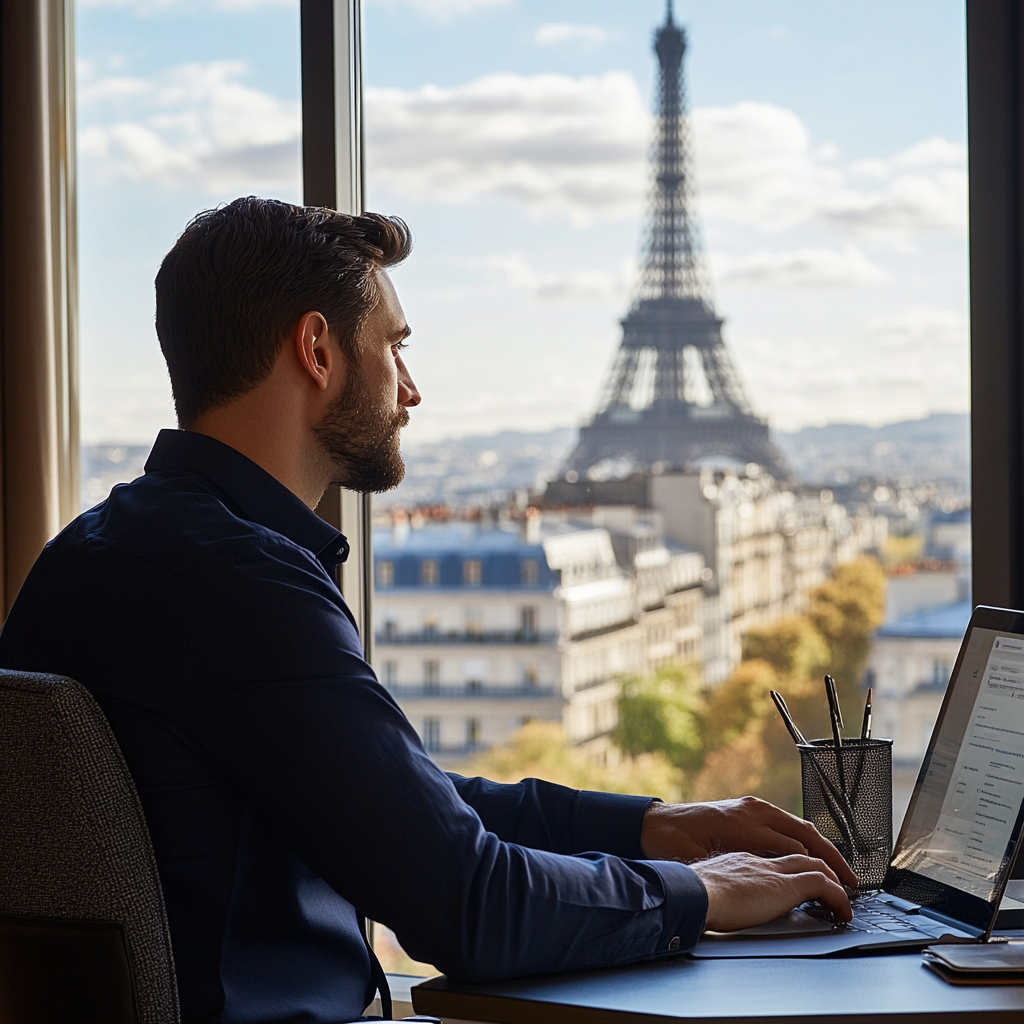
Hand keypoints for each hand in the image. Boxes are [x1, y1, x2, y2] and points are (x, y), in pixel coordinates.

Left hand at [640, 795, 857, 889]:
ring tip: (842, 871)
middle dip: (831, 858)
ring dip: (822, 846)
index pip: (794, 848)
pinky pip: (785, 821)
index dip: (819, 870)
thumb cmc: (670, 845)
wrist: (652, 823)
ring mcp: (750, 806)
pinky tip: (814, 855)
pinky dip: (805, 837)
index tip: (838, 890)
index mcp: (741, 824)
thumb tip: (760, 888)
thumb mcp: (699, 864)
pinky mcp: (748, 808)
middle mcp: (751, 811)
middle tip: (853, 883)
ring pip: (798, 824)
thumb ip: (733, 872)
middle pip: (804, 833)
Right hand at [692, 851, 852, 931]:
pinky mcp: (785, 885)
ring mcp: (774, 869)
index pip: (776, 855)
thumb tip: (717, 906)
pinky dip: (839, 896)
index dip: (795, 864)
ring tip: (844, 898)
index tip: (802, 879)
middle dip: (823, 867)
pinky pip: (823, 884)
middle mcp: (760, 859)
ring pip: (816, 864)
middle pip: (801, 853)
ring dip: (835, 880)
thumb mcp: (708, 888)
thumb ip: (719, 890)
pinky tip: (843, 912)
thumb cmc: (691, 896)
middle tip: (836, 883)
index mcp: (741, 859)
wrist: (691, 893)